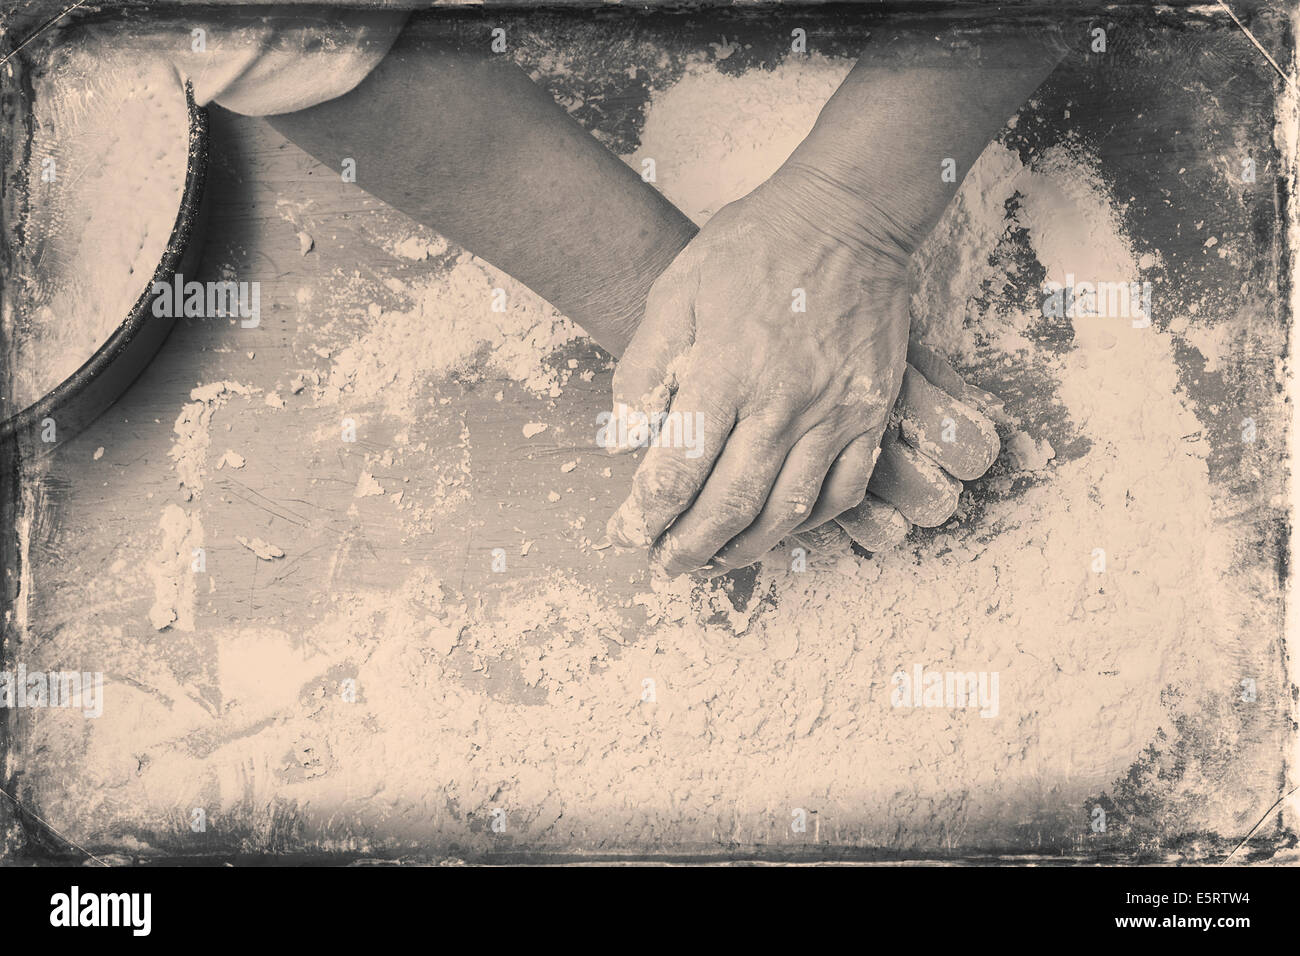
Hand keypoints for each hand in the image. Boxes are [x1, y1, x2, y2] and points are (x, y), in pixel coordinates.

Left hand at [605, 168, 998, 574]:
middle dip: (688, 548)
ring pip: (786, 511)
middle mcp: (782, 403)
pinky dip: (809, 523)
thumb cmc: (754, 247)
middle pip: (729, 504)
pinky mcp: (869, 414)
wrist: (848, 217)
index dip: (647, 514)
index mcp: (726, 372)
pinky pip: (843, 490)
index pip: (677, 468)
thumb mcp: (676, 289)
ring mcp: (833, 413)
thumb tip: (628, 438)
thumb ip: (645, 366)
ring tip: (714, 562)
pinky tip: (780, 529)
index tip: (628, 535)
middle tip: (665, 567)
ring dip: (744, 548)